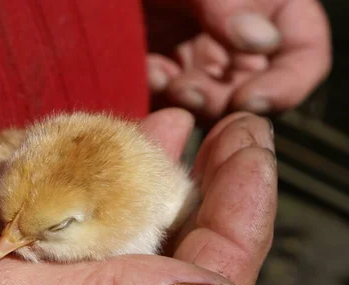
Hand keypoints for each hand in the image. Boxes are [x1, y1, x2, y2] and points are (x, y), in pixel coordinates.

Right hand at [0, 108, 276, 284]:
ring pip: (147, 250)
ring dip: (163, 185)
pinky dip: (110, 186)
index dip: (238, 227)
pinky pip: (98, 233)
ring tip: (182, 128)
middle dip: (212, 200)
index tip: (249, 153)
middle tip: (235, 134)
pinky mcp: (43, 284)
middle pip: (187, 279)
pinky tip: (122, 145)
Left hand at [145, 0, 330, 118]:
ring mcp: (201, 62)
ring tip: (167, 80)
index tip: (250, 99)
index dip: (287, 84)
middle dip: (225, 101)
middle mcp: (237, 41)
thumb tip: (263, 40)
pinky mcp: (165, 79)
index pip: (305, 54)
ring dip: (192, 102)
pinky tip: (147, 72)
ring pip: (214, 107)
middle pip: (255, 93)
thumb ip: (227, 4)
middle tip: (189, 90)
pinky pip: (172, 106)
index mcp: (266, 8)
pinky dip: (161, 96)